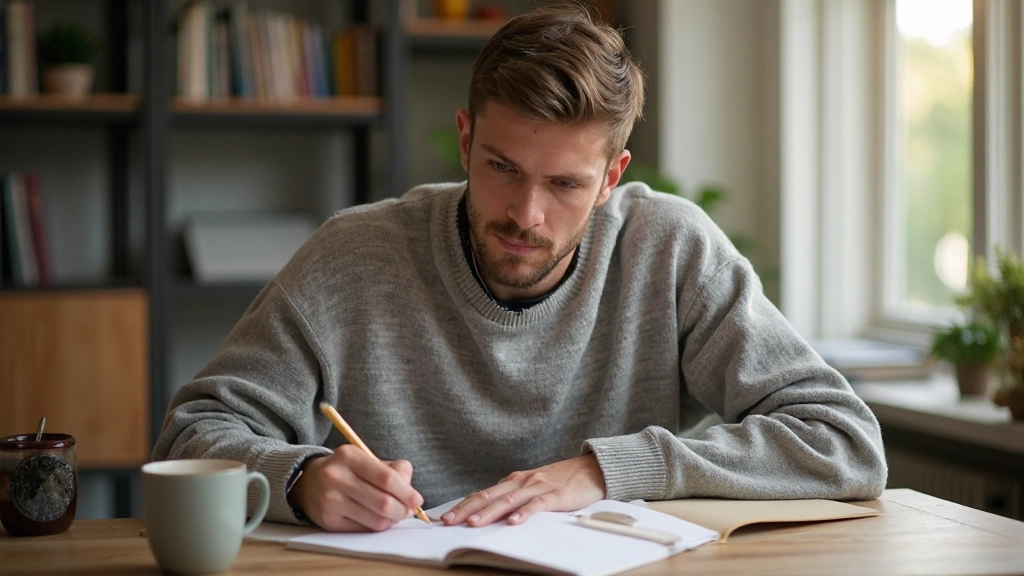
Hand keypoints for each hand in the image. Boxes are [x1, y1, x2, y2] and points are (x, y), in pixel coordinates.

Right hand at [288, 444, 423, 531]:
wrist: (311, 483)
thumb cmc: (349, 471)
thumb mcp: (368, 460)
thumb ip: (395, 471)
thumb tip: (411, 495)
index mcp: (350, 456)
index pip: (386, 478)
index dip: (406, 492)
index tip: (417, 500)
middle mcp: (336, 477)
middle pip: (383, 502)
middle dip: (402, 510)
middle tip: (408, 511)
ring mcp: (330, 500)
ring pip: (375, 519)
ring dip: (392, 520)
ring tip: (395, 514)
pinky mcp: (328, 521)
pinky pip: (363, 529)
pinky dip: (377, 526)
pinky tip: (377, 518)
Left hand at [441, 455, 605, 526]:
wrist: (592, 469)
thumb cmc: (561, 481)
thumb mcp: (533, 488)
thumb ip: (514, 498)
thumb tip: (489, 514)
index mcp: (514, 481)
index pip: (483, 493)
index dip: (463, 505)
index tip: (445, 517)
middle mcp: (522, 481)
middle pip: (489, 495)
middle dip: (466, 509)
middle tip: (448, 521)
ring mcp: (538, 487)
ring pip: (509, 500)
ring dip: (489, 512)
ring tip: (473, 523)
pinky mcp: (556, 494)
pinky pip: (538, 505)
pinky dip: (524, 513)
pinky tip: (514, 521)